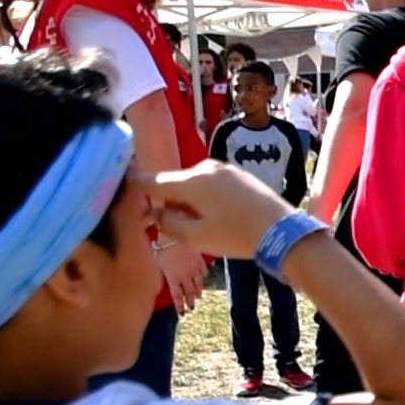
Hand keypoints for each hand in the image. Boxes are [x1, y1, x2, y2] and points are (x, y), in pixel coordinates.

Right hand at [132, 160, 292, 259]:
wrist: (282, 230)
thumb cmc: (236, 235)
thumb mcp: (196, 237)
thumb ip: (168, 223)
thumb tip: (154, 212)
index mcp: (191, 180)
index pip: (154, 180)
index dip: (136, 185)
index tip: (122, 185)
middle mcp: (206, 168)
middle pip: (175, 182)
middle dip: (168, 200)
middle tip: (167, 223)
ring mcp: (225, 169)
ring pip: (194, 184)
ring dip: (188, 200)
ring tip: (197, 224)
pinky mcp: (240, 175)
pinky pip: (212, 184)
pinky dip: (206, 197)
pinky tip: (216, 216)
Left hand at [155, 241, 206, 313]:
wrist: (175, 231)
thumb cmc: (160, 244)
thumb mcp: (154, 260)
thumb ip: (159, 271)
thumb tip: (158, 276)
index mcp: (173, 277)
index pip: (177, 296)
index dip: (180, 306)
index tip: (181, 313)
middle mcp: (185, 275)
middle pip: (190, 292)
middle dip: (190, 301)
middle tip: (191, 308)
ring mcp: (194, 267)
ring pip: (199, 282)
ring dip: (199, 290)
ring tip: (199, 296)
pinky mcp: (200, 257)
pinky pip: (204, 270)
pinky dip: (204, 275)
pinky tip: (205, 277)